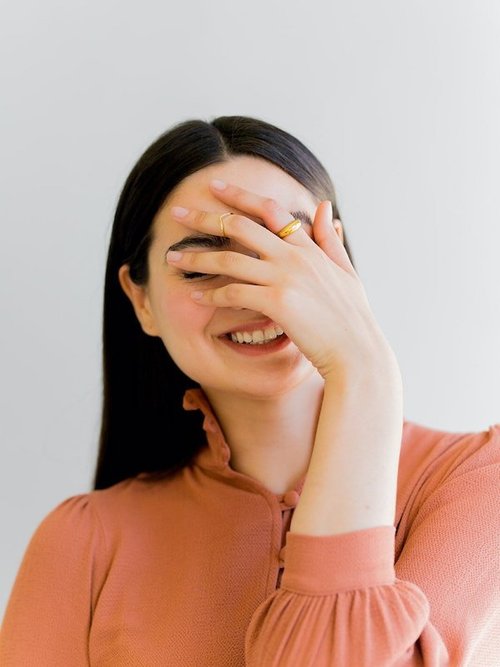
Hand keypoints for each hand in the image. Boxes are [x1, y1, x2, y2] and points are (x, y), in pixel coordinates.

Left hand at [168, 180, 392, 377]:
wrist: (357, 351)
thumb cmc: (351, 316)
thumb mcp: (345, 270)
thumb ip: (330, 239)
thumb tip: (325, 207)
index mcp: (308, 246)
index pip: (269, 209)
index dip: (239, 195)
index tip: (214, 187)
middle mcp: (294, 256)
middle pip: (240, 226)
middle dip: (204, 217)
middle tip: (177, 212)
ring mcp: (285, 278)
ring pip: (230, 259)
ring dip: (197, 257)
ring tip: (172, 258)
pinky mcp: (277, 303)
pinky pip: (234, 293)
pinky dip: (211, 294)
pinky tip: (195, 295)